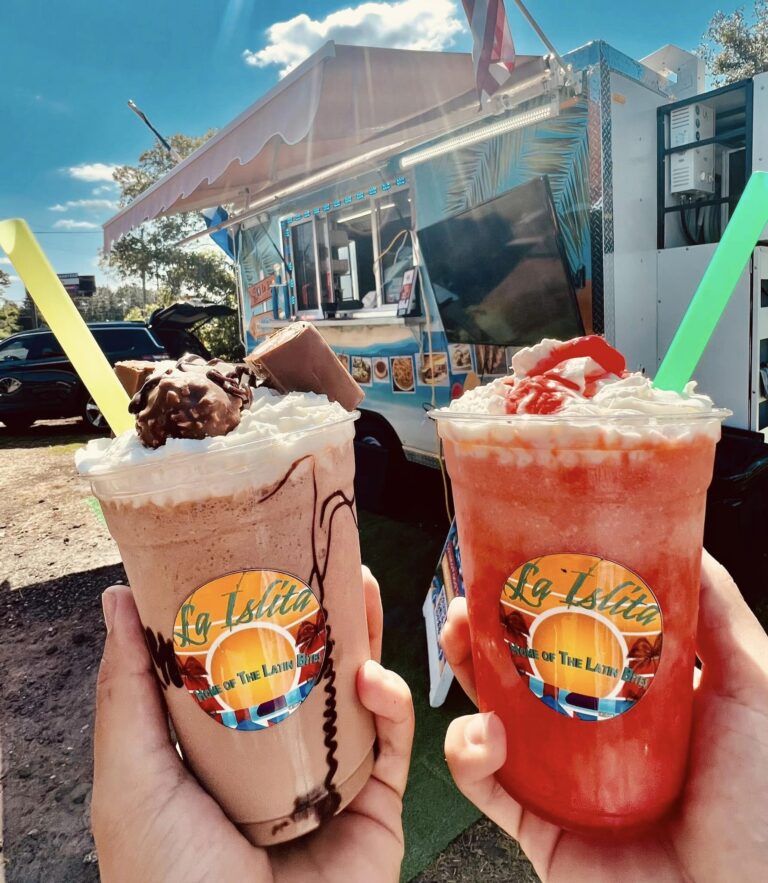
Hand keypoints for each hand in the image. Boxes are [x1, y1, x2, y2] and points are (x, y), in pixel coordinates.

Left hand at [92, 566, 413, 882]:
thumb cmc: (169, 880)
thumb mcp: (133, 778)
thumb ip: (128, 690)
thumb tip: (120, 599)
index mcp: (222, 747)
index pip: (248, 662)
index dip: (260, 609)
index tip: (265, 558)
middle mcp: (279, 757)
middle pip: (311, 669)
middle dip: (324, 611)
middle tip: (330, 557)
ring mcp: (330, 780)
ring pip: (359, 693)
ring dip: (367, 636)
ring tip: (364, 585)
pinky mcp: (375, 805)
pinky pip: (392, 742)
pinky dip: (392, 703)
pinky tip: (374, 677)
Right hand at [442, 551, 767, 881]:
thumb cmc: (763, 801)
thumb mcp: (751, 686)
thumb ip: (718, 616)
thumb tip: (687, 543)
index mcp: (630, 697)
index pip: (566, 637)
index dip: (532, 601)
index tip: (510, 565)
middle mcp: (587, 733)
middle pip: (516, 672)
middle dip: (482, 631)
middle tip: (466, 599)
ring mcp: (558, 779)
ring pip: (489, 716)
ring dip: (463, 675)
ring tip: (457, 641)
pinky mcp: (537, 827)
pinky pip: (485, 786)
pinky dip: (469, 755)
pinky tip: (484, 733)